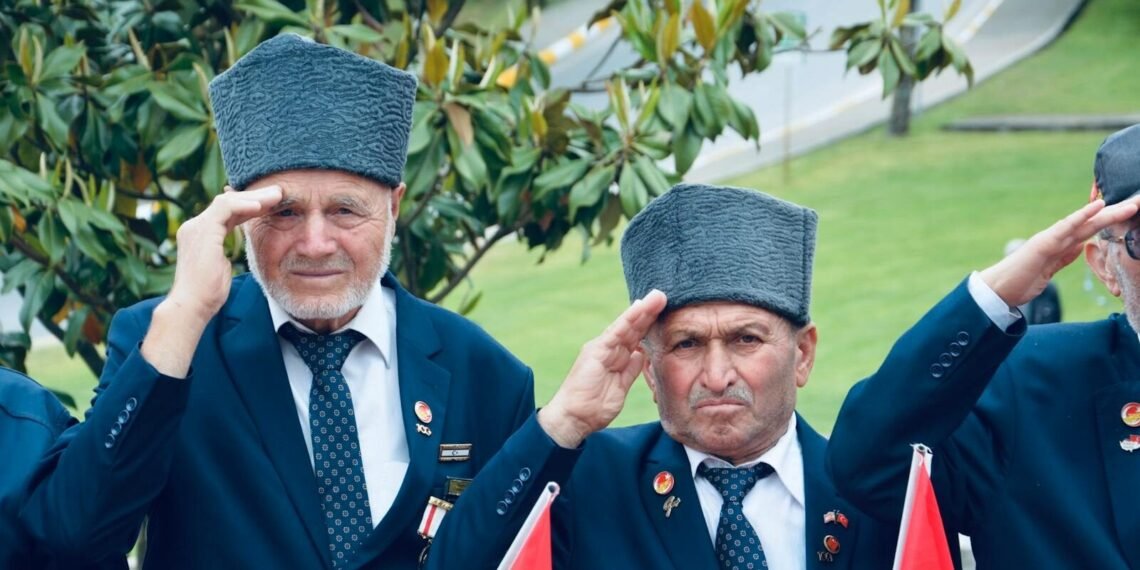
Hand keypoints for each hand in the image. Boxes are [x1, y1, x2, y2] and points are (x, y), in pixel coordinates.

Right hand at [166, 185, 282, 321]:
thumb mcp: (221, 267)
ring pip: (228, 200)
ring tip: (277, 195)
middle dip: (255, 196)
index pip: (228, 212)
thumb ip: (224, 253)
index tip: (272, 205)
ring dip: (254, 197)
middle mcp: (195, 226)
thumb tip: (233, 252)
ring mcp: (196, 227)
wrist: (192, 306)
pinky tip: (262, 206)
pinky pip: (226, 208)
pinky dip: (244, 205)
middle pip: (228, 202)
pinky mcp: (202, 230)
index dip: (250, 206)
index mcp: (200, 234)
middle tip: (278, 192)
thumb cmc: (208, 294)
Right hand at [538, 290, 666, 447]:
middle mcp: (608, 349)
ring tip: (657, 297)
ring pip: (626, 326)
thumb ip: (630, 369)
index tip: (662, 311)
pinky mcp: (596, 351)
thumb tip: (641, 354)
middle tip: (663, 296)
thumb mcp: (621, 387)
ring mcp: (601, 348)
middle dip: (648, 312)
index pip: (634, 337)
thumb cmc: (594, 406)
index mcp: (614, 357)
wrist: (574, 418)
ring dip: (642, 311)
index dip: (648, 324)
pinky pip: (616, 332)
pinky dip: (628, 319)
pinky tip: (639, 308)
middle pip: (632, 328)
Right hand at [980, 193, 1139, 306]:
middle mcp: (1057, 238)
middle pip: (1093, 224)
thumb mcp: (1049, 270)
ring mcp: (1050, 239)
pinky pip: (1066, 228)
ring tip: (1130, 204)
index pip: (1090, 230)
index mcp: (1060, 245)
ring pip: (1085, 223)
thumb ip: (1064, 257)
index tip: (1129, 212)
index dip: (1110, 220)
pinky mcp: (1043, 244)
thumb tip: (1080, 247)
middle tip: (1139, 203)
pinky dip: (1082, 216)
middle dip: (1117, 214)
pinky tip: (1097, 206)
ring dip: (1109, 213)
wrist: (997, 290)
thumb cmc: (1019, 282)